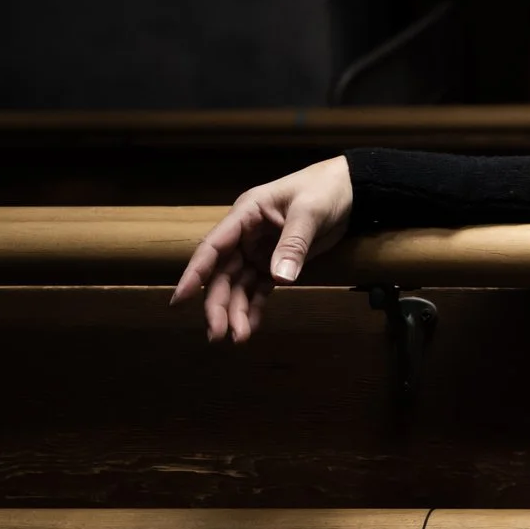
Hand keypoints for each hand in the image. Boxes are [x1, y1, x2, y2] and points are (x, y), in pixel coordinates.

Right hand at [169, 155, 354, 343]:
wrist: (350, 190)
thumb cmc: (324, 190)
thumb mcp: (310, 212)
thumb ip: (293, 244)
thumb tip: (280, 279)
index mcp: (246, 215)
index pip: (213, 247)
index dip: (195, 273)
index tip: (179, 299)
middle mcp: (245, 236)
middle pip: (222, 274)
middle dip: (218, 304)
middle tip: (218, 334)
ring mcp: (258, 251)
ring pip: (238, 286)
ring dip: (236, 311)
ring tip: (239, 338)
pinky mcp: (275, 263)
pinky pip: (259, 289)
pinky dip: (254, 307)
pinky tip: (251, 327)